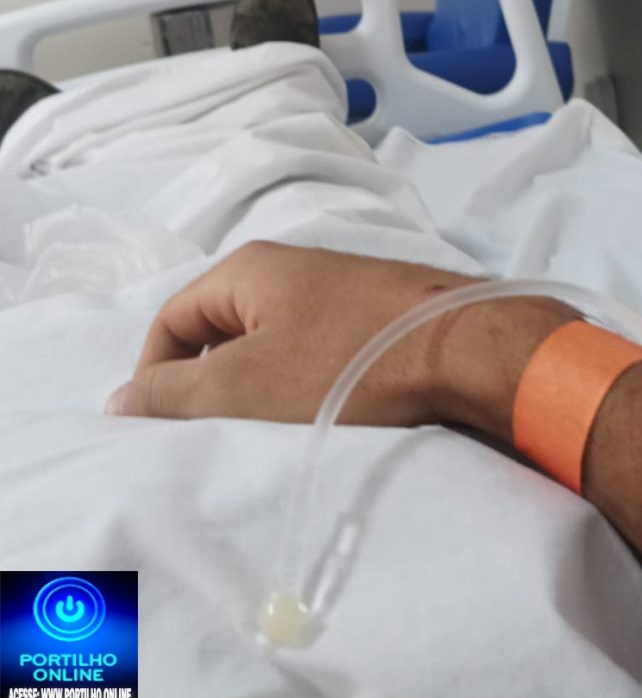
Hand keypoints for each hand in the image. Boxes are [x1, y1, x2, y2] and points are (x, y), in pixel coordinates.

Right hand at [106, 242, 575, 431]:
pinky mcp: (373, 309)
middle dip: (208, 380)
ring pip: (268, 339)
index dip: (157, 374)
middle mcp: (288, 263)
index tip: (165, 428)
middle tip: (216, 433)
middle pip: (218, 326)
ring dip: (257, 385)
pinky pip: (312, 345)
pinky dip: (301, 380)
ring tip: (269, 430)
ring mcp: (335, 284)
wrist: (467, 347)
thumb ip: (175, 392)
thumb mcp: (246, 384)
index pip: (172, 318)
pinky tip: (320, 412)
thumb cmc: (347, 362)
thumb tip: (118, 399)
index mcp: (248, 266)